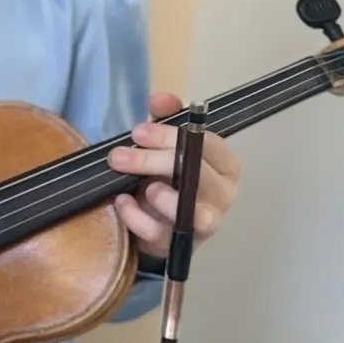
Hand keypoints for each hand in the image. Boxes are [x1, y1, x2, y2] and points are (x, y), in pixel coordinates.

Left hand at [107, 91, 242, 253]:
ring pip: (191, 210)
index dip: (172, 136)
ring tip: (137, 187)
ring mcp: (205, 223)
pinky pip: (160, 232)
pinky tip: (122, 203)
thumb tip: (160, 98)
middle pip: (197, 174)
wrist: (154, 221)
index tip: (139, 132)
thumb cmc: (166, 177)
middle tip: (119, 156)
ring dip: (159, 195)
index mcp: (224, 166)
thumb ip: (165, 119)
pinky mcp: (180, 244)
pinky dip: (136, 217)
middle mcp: (222, 194)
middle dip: (154, 162)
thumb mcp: (165, 146)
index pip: (209, 145)